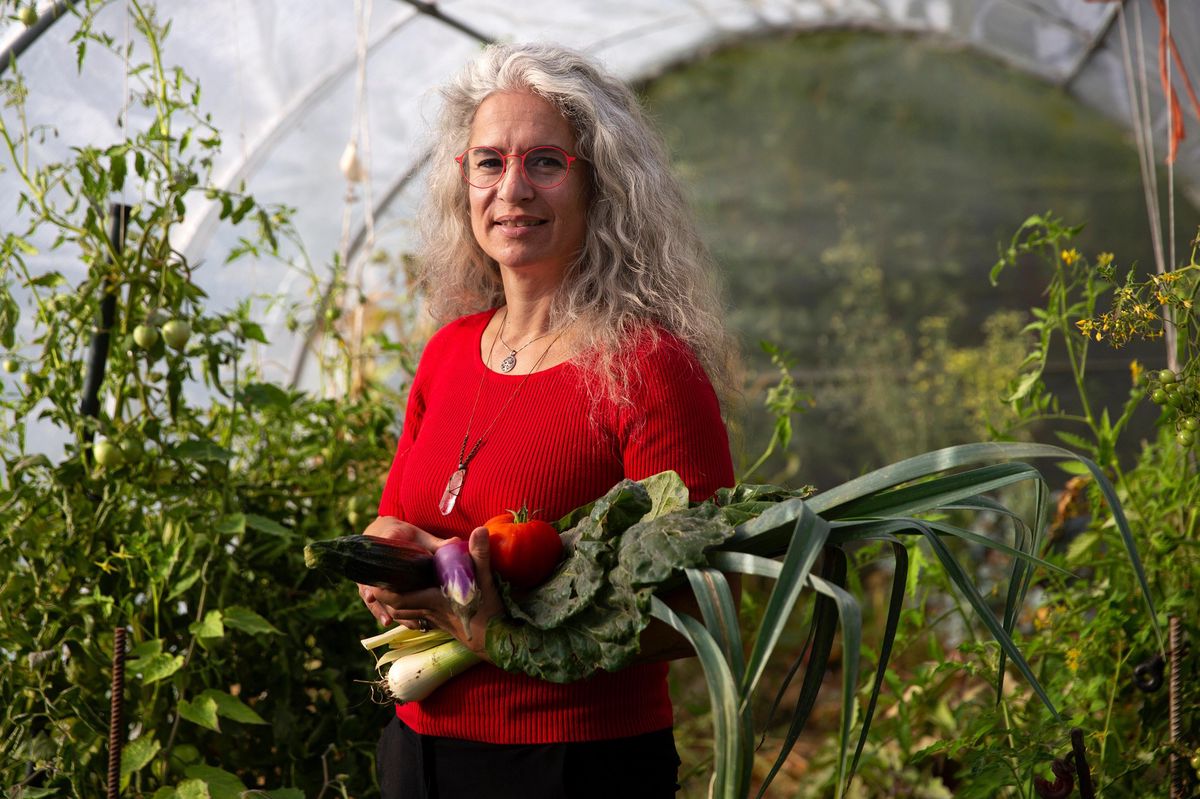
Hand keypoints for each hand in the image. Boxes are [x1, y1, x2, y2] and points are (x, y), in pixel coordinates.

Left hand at [357, 521, 504, 659]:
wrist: (498, 641)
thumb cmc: (489, 612)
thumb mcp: (485, 580)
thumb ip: (479, 555)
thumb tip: (479, 530)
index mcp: (433, 601)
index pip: (398, 598)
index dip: (383, 591)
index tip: (374, 579)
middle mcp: (430, 612)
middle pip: (398, 608)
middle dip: (386, 597)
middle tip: (381, 579)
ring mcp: (436, 620)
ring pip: (407, 615)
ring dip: (399, 604)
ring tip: (395, 587)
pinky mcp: (444, 624)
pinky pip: (420, 618)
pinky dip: (414, 610)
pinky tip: (420, 598)